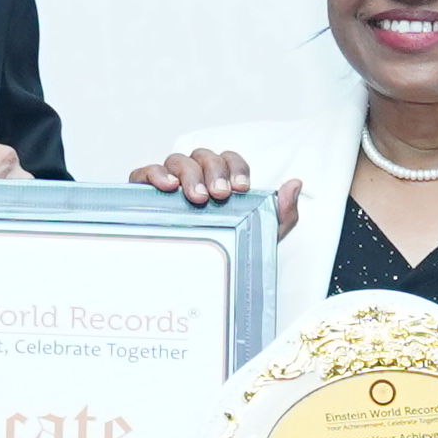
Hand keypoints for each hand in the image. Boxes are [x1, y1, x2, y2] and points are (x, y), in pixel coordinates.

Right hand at [125, 145, 299, 240]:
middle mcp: (195, 177)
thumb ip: (282, 213)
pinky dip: (155, 173)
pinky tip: (167, 187)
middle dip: (214, 172)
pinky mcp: (143, 193)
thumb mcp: (257, 238)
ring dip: (189, 174)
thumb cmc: (222, 252)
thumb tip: (294, 184)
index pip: (229, 161)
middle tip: (220, 195)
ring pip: (178, 161)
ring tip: (198, 198)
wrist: (189, 281)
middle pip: (203, 156)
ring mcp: (169, 183)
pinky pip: (144, 173)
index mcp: (220, 182)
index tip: (241, 189)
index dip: (236, 168)